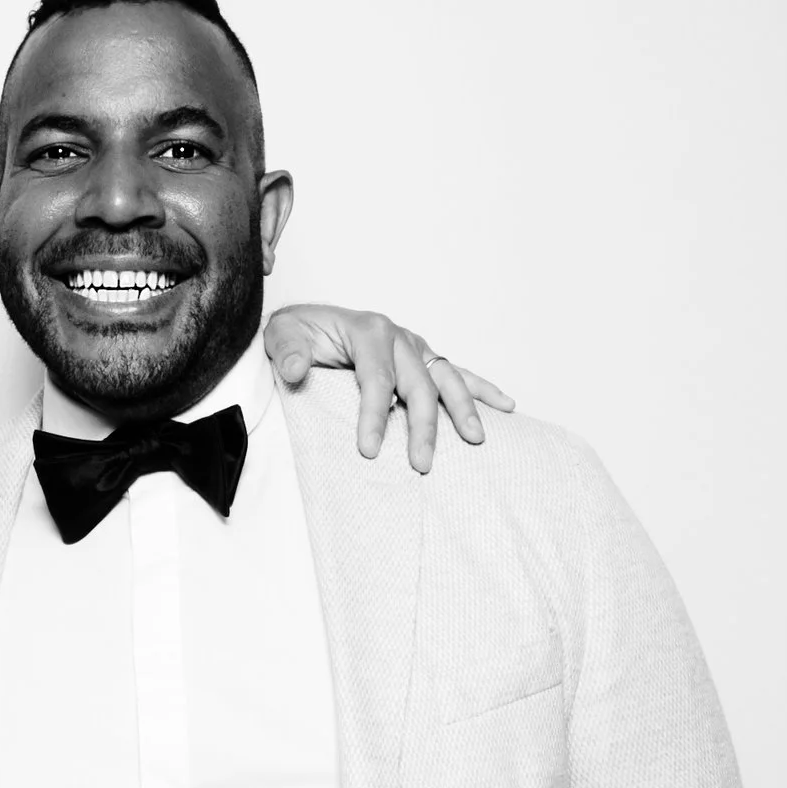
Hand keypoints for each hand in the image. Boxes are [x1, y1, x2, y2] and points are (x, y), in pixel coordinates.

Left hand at [263, 305, 515, 472]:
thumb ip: (287, 352)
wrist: (307, 323)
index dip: (374, 416)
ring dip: (463, 410)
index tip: (369, 451)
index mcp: (367, 330)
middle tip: (421, 464)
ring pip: (446, 379)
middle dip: (422, 426)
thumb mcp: (281, 336)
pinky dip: (481, 389)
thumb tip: (296, 370)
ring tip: (476, 439)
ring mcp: (415, 347)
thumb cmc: (297, 333)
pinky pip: (456, 374)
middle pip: (418, 384)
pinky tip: (505, 406)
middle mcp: (398, 336)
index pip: (376, 379)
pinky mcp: (422, 358)